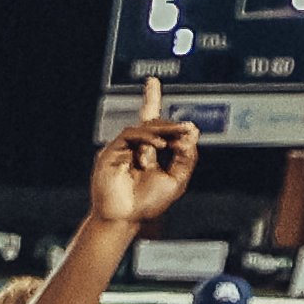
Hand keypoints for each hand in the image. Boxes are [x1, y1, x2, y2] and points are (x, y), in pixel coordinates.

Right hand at [89, 78, 197, 229]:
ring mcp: (122, 149)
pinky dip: (146, 137)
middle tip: (187, 127)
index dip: (152, 101)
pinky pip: (130, 136)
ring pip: (143, 127)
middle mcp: (134, 147)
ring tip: (175, 138)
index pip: (153, 124)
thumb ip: (185, 157)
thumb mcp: (177, 179)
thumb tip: (191, 132)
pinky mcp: (111, 153)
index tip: (154, 84)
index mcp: (148, 152)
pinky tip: (159, 145)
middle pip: (148, 121)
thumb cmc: (147, 204)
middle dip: (168, 120)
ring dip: (162, 129)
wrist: (125, 218)